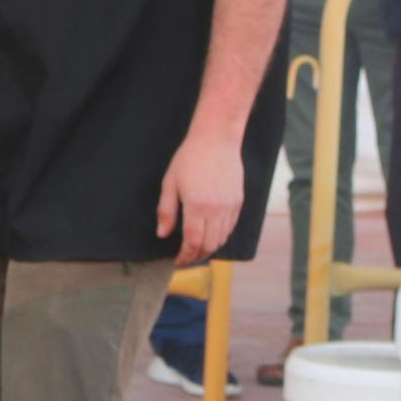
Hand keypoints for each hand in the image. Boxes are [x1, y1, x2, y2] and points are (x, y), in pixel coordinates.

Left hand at [152, 120, 246, 264]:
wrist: (216, 139)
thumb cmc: (189, 158)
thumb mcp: (170, 183)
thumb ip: (166, 211)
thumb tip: (162, 235)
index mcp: (197, 206)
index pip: (192, 242)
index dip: (185, 256)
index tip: (177, 262)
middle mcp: (217, 210)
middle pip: (209, 245)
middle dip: (197, 257)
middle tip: (186, 259)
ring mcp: (230, 207)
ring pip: (222, 239)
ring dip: (209, 248)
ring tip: (197, 250)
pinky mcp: (238, 202)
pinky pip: (231, 227)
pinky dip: (220, 236)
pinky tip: (210, 235)